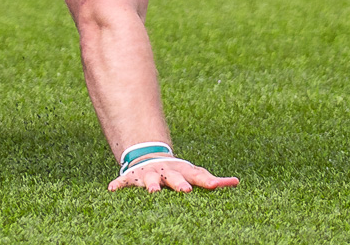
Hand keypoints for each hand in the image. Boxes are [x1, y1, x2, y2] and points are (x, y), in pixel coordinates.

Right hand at [108, 157, 238, 192]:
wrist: (148, 158)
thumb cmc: (176, 172)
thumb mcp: (193, 173)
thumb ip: (211, 180)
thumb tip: (237, 182)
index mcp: (182, 171)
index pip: (197, 176)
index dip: (206, 181)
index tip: (216, 186)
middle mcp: (166, 171)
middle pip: (175, 178)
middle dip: (180, 184)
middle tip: (186, 190)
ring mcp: (149, 174)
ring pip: (150, 180)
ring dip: (152, 185)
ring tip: (153, 192)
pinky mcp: (131, 177)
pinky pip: (123, 181)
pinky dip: (118, 184)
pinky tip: (112, 189)